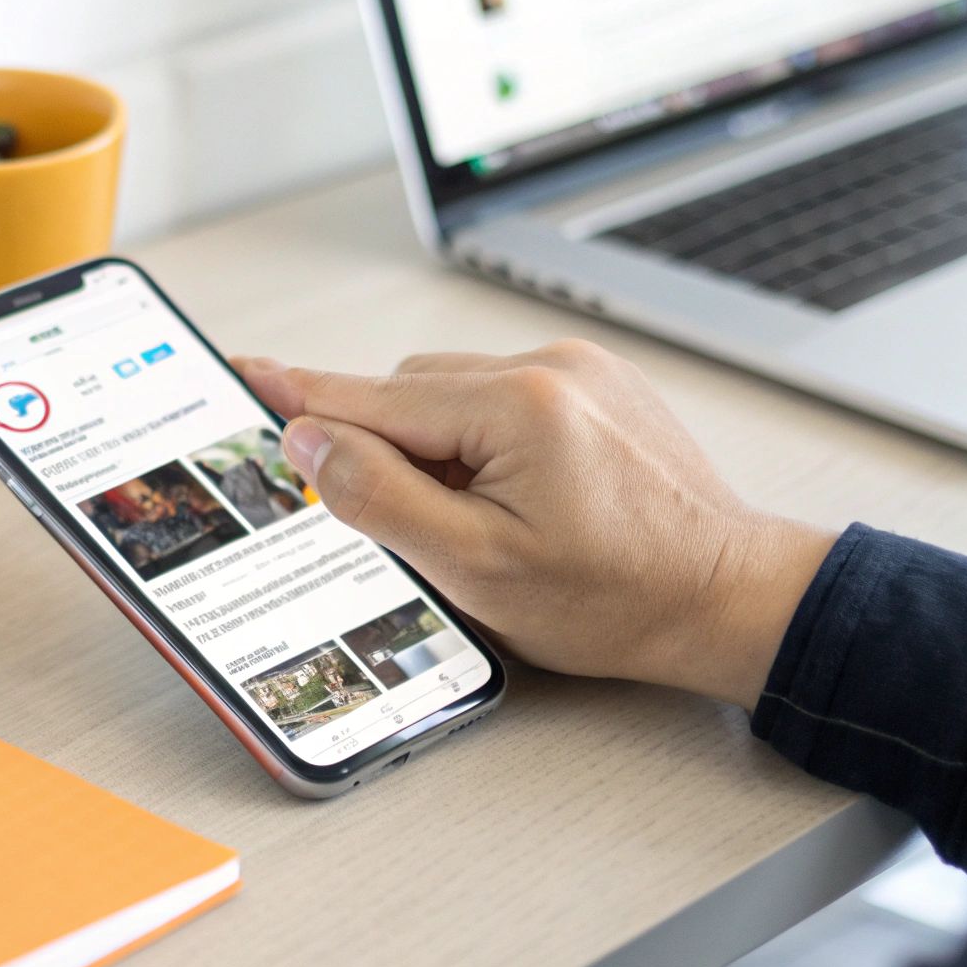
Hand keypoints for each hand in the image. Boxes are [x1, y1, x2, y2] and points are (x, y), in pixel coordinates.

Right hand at [236, 340, 834, 710]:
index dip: (297, 397)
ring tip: (485, 523)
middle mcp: (547, 367)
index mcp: (515, 406)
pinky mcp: (594, 384)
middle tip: (417, 528)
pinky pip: (499, 397)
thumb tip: (310, 440)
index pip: (368, 398)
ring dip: (436, 449)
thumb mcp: (476, 568)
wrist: (728, 596)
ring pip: (450, 395)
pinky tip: (515, 498)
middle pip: (406, 393)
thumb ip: (381, 497)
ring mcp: (576, 370)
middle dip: (387, 452)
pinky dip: (480, 441)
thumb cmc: (616, 598)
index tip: (239, 372)